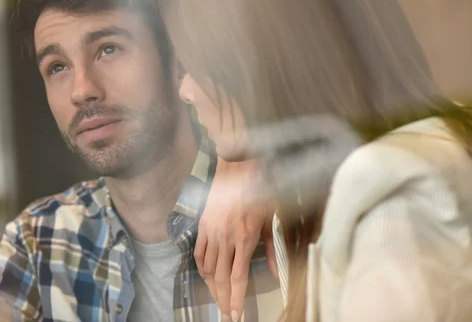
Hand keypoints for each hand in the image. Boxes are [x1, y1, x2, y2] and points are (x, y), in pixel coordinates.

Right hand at [195, 158, 277, 320]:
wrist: (237, 169)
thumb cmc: (259, 193)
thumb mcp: (270, 221)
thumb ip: (272, 250)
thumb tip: (276, 274)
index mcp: (244, 238)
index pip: (236, 276)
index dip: (235, 298)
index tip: (236, 314)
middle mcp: (225, 238)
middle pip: (220, 277)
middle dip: (223, 299)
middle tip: (226, 314)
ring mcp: (211, 232)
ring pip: (208, 268)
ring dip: (211, 288)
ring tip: (217, 300)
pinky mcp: (203, 225)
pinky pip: (199, 253)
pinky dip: (202, 269)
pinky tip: (206, 278)